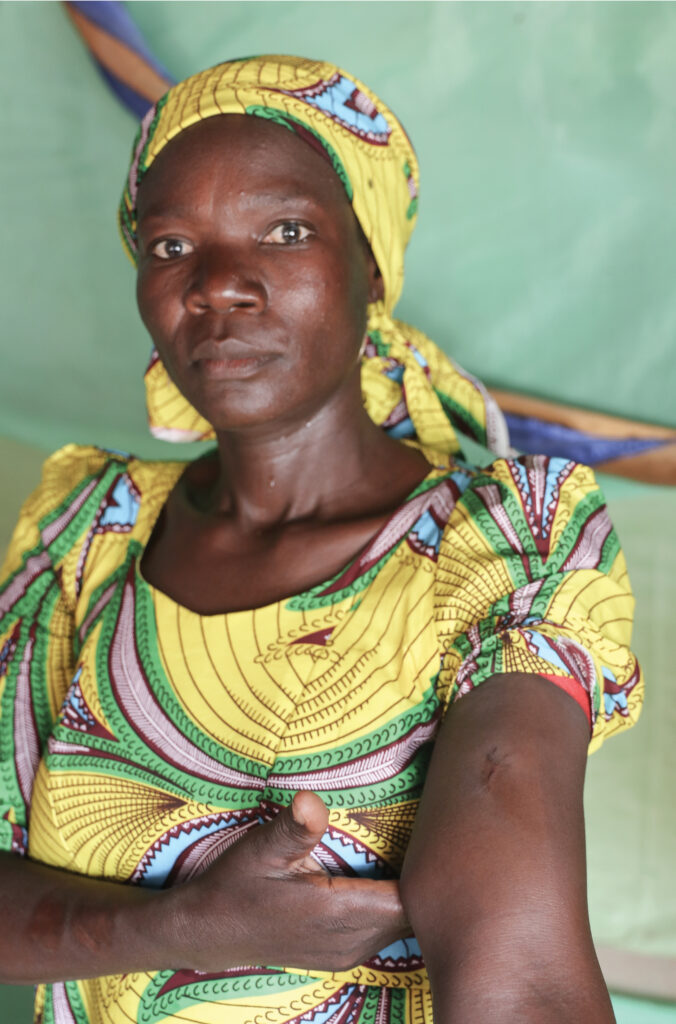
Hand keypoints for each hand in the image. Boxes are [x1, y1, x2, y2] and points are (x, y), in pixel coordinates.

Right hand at [172, 791, 410, 973]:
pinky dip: (393, 909)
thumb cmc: (235, 885)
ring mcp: (347, 953)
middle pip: (412, 915)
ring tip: (413, 855)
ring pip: (401, 927)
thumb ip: (294, 828)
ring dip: (408, 896)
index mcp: (336, 913)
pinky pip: (384, 933)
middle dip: (423, 880)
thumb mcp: (260, 849)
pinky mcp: (341, 955)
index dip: (425, 870)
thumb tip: (312, 801)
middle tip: (429, 838)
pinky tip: (386, 880)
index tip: (432, 836)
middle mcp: (349, 941)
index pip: (407, 900)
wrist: (208, 932)